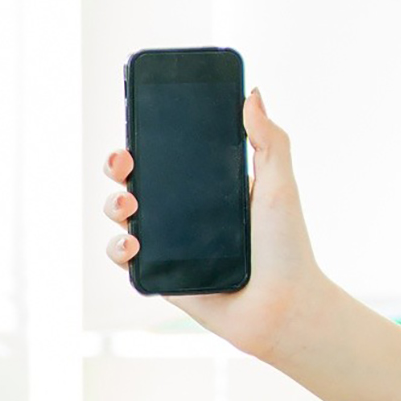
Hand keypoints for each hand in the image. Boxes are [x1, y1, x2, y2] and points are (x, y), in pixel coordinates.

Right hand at [101, 89, 334, 360]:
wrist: (283, 306)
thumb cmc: (286, 248)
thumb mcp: (280, 187)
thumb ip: (269, 141)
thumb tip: (252, 94)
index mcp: (210, 187)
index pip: (169, 156)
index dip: (148, 141)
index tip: (138, 125)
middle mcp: (185, 213)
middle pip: (136, 180)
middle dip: (118, 166)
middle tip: (124, 163)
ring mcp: (169, 243)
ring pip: (123, 215)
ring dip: (114, 204)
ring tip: (130, 205)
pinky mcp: (160, 274)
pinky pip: (124, 257)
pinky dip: (119, 246)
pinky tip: (133, 241)